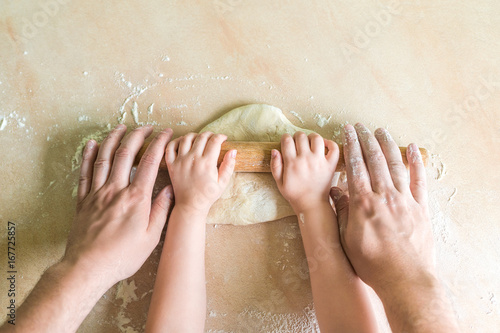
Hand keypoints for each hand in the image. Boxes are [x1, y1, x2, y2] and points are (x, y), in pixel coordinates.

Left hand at [64, 125, 173, 285]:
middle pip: (126, 154)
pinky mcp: (83, 200)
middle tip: (146, 127)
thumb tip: (169, 190)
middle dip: (138, 135)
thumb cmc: (122, 256)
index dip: (159, 144)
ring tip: (121, 127)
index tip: (165, 133)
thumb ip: (161, 210)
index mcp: (136, 198)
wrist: (88, 267)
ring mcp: (97, 193)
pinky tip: (92, 145)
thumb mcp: (151, 237)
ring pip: (104, 158)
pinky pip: (85, 172)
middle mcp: (116, 190)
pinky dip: (88, 156)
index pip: (150, 162)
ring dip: (113, 139)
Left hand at [165, 132, 235, 213]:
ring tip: (199, 139)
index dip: (221, 136)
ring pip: (186, 138)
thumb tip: (233, 150)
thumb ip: (229, 165)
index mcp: (207, 163)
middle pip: (201, 137)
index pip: (215, 141)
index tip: (223, 138)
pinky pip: (171, 147)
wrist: (190, 205)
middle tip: (213, 138)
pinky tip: (183, 142)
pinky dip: (176, 140)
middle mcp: (193, 160)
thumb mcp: (223, 182)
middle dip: (209, 134)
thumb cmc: (208, 195)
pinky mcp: (172, 165)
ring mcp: (180, 161)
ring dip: (194, 135)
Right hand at [271, 132, 338, 212]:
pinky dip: (330, 143)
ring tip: (310, 142)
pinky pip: (334, 148)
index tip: (286, 142)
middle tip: (297, 143)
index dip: (285, 138)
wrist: (311, 204)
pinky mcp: (330, 165)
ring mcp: (319, 161)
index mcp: (292, 163)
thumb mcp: (279, 182)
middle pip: (301, 136)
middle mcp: (306, 159)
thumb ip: (275, 166)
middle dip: (297, 136)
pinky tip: (324, 145)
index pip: (287, 140)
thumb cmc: (295, 194)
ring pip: (317, 138)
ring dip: (312, 137)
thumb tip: (274, 150)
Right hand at [332, 123, 433, 289]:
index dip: (350, 146)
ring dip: (387, 145)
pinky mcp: (421, 207)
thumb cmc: (373, 263)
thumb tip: (336, 192)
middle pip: (374, 160)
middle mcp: (384, 195)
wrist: (405, 279)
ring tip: (381, 131)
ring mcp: (405, 200)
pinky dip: (416, 162)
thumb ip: (342, 213)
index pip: (355, 166)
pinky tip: (412, 149)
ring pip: (395, 164)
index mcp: (364, 203)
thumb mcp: (348, 239)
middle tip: (360, 126)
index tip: (346, 131)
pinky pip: (419, 179)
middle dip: (365, 140)